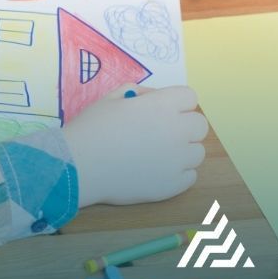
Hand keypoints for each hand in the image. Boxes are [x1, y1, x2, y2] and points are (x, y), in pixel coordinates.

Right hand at [65, 86, 208, 205]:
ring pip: (197, 153)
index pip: (190, 97)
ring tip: (158, 156)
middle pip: (200, 125)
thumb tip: (153, 99)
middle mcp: (176, 131)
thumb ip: (139, 93)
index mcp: (162, 106)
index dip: (176, 103)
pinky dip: (178, 175)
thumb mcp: (112, 98)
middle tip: (161, 134)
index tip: (161, 111)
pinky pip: (190, 177)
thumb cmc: (92, 128)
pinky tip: (157, 173)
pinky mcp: (173, 186)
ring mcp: (177, 160)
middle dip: (184, 126)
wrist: (77, 167)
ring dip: (183, 152)